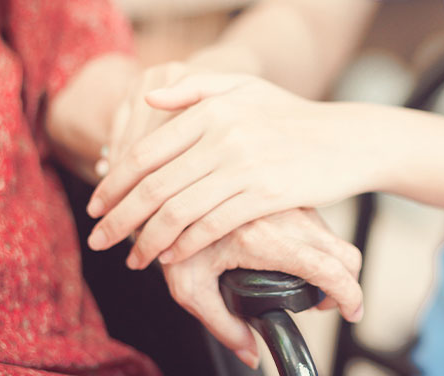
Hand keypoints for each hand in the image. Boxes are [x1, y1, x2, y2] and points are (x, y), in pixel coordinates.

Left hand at [87, 73, 375, 269]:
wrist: (347, 140)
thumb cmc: (293, 116)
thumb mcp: (246, 88)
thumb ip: (195, 89)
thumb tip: (149, 101)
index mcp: (211, 110)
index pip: (145, 152)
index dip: (112, 183)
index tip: (96, 205)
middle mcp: (223, 136)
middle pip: (154, 186)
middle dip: (119, 220)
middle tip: (99, 240)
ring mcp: (245, 166)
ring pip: (179, 211)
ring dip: (148, 241)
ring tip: (134, 259)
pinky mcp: (267, 194)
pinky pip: (213, 225)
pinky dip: (186, 245)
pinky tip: (173, 257)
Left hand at [161, 208, 363, 367]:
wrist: (166, 191)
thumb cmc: (169, 236)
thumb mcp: (189, 288)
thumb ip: (222, 326)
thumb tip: (251, 353)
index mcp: (261, 239)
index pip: (327, 269)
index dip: (349, 296)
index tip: (352, 313)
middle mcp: (282, 216)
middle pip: (343, 253)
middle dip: (345, 285)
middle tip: (321, 305)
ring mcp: (288, 202)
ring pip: (334, 238)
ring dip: (331, 264)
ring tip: (302, 283)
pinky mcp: (287, 195)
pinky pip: (319, 225)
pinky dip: (319, 246)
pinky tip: (293, 258)